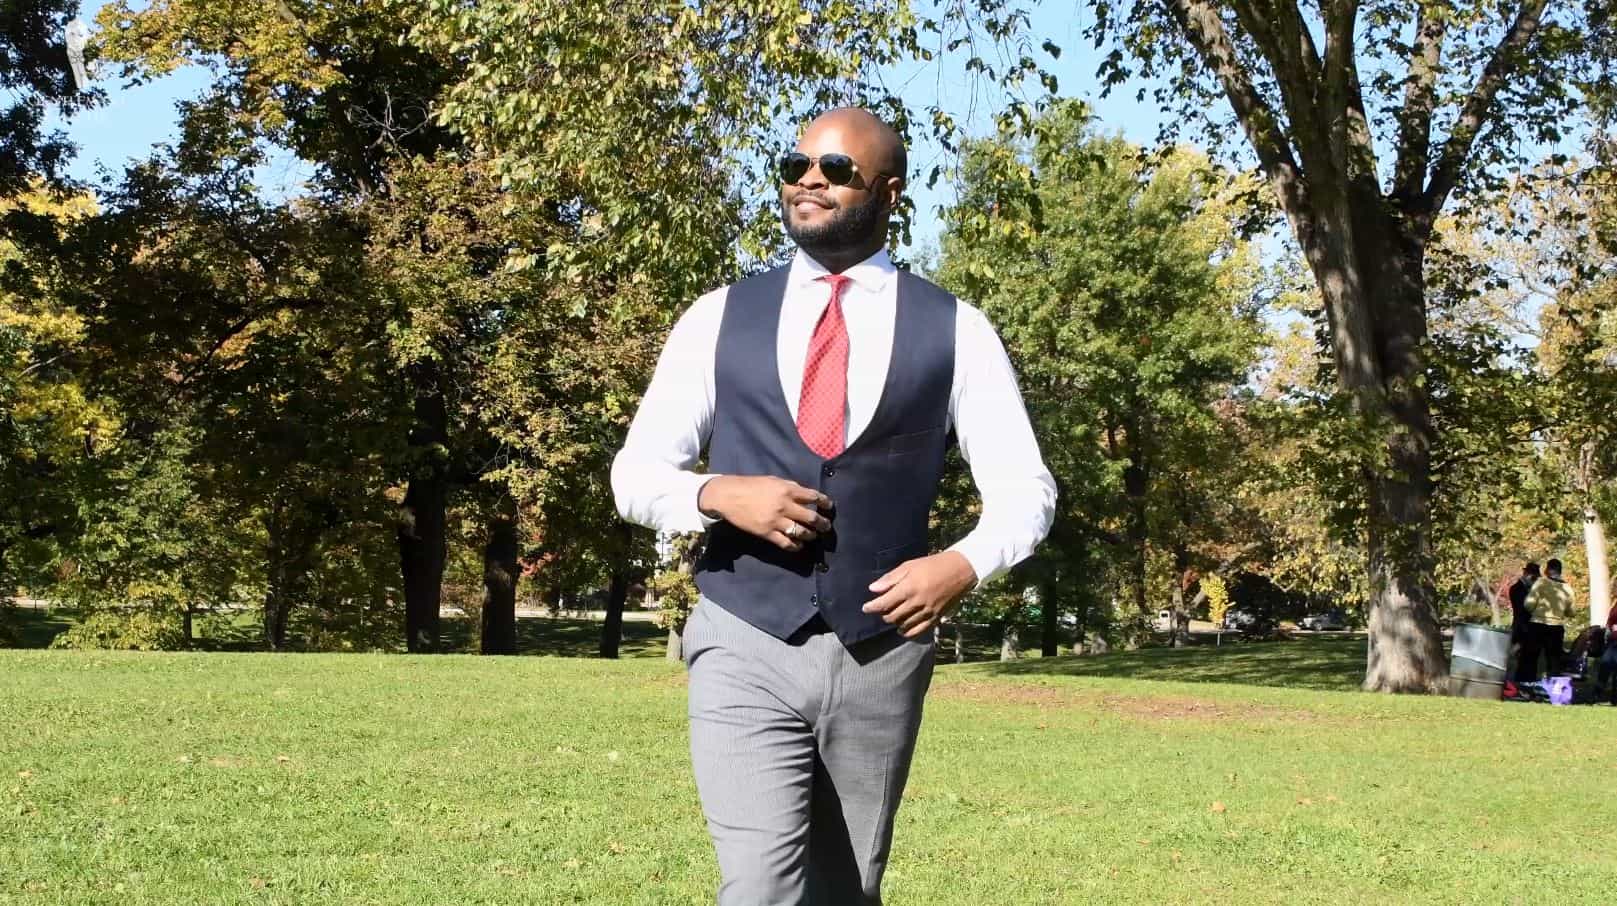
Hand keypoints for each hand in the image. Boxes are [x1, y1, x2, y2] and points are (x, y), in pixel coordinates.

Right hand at [698, 475, 831, 551]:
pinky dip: (796, 546)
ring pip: (801, 532)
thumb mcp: (773, 480)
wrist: (729, 496)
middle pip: (811, 518)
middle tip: (826, 527)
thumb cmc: (751, 486)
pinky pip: (786, 543)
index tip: (829, 506)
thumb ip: (790, 487)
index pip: (813, 497)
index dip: (825, 502)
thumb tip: (805, 494)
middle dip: (823, 523)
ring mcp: (776, 521)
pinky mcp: (767, 533)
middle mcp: (785, 506)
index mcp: (787, 490)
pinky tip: (799, 545)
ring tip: (813, 536)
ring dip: (811, 535)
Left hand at [862, 551, 976, 638]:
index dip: (872, 607)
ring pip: (903, 625)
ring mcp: (927, 612)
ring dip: (894, 622)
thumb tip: (873, 589)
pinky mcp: (936, 618)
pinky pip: (918, 631)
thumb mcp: (910, 565)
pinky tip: (902, 628)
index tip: (865, 608)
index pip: (884, 603)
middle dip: (882, 614)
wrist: (960, 570)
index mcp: (909, 588)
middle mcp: (917, 602)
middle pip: (892, 616)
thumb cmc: (933, 565)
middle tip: (880, 609)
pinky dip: (908, 632)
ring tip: (891, 616)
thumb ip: (891, 579)